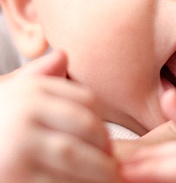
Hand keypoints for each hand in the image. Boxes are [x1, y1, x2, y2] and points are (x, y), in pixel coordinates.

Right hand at [0, 51, 118, 182]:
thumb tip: (64, 56)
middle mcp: (26, 111)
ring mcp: (18, 144)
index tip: (107, 140)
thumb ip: (36, 76)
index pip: (87, 100)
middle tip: (114, 165)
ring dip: (100, 172)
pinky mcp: (14, 177)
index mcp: (31, 90)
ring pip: (76, 157)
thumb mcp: (7, 94)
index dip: (103, 121)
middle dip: (106, 148)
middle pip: (87, 126)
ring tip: (111, 181)